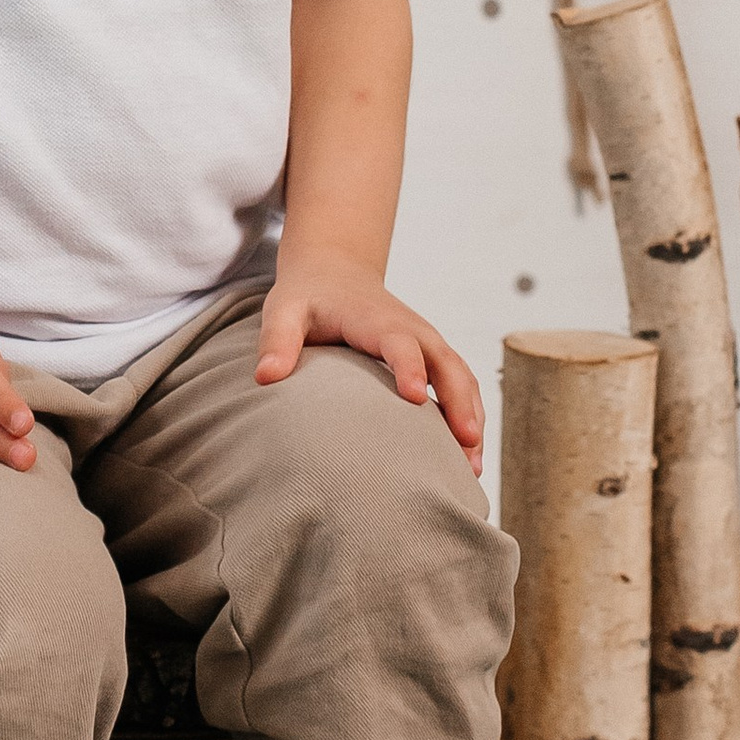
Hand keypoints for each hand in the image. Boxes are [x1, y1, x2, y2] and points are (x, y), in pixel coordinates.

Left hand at [253, 245, 485, 464]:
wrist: (334, 271)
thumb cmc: (308, 296)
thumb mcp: (285, 310)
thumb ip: (277, 341)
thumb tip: (266, 377)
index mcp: (376, 319)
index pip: (399, 342)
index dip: (410, 367)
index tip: (416, 398)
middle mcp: (412, 329)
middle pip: (446, 362)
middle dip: (459, 401)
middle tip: (466, 442)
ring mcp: (427, 343)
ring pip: (461, 377)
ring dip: (472, 416)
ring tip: (473, 468)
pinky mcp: (432, 357)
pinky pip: (460, 385)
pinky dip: (469, 416)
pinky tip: (468, 457)